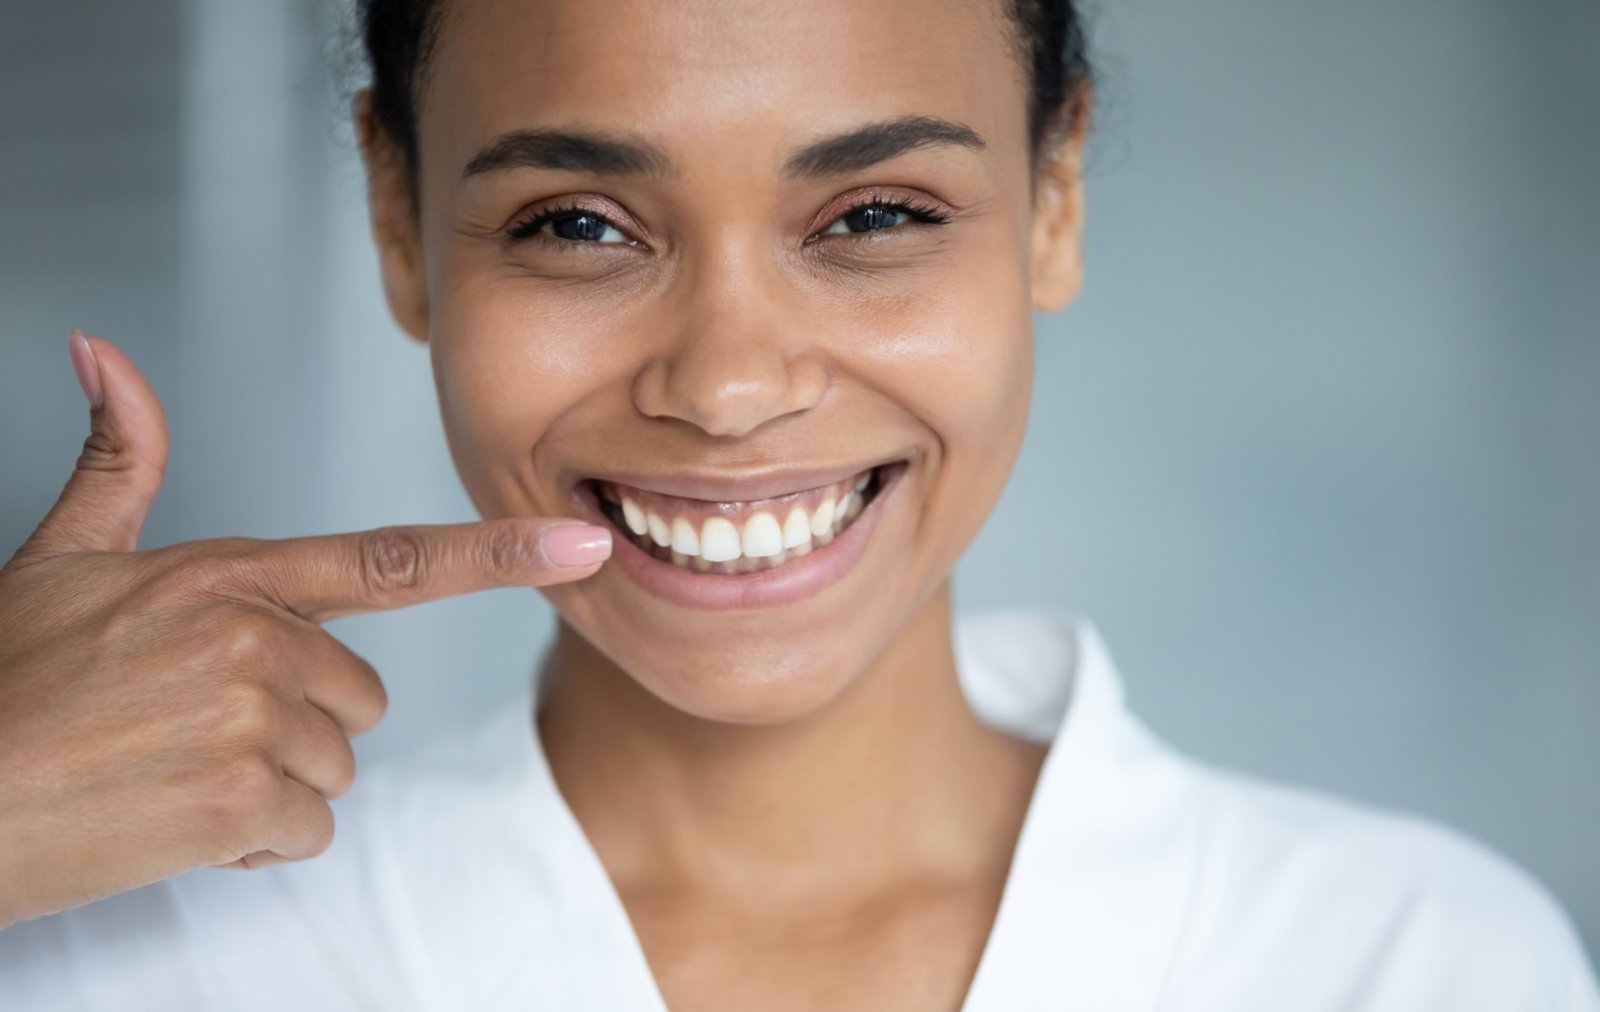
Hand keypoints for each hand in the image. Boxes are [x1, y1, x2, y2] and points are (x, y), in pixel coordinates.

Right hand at [0, 332, 611, 928]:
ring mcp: (257, 720)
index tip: (578, 547)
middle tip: (192, 723)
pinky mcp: (246, 800)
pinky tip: (176, 815)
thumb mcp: (61, 557)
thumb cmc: (4, 686)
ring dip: (269, 783)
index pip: (391, 560)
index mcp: (232, 575)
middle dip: (296, 718)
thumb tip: (103, 353)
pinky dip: (251, 839)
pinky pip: (305, 830)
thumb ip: (118, 461)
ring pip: (335, 765)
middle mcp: (259, 639)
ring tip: (173, 766)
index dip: (497, 553)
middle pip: (359, 693)